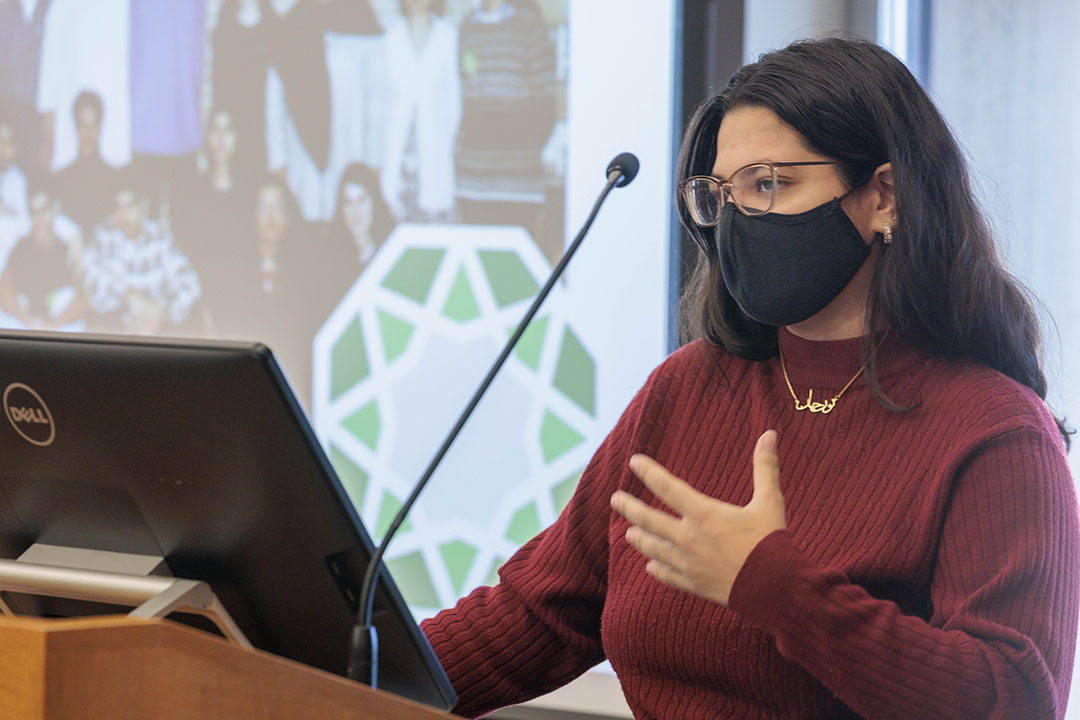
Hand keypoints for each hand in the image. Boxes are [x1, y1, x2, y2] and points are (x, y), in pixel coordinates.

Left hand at [610, 430, 786, 605]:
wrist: (775, 589)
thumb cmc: (772, 542)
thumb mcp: (770, 502)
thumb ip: (766, 467)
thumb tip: (770, 433)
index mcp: (703, 514)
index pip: (667, 487)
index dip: (649, 472)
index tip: (634, 461)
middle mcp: (689, 538)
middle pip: (649, 520)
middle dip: (630, 507)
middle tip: (615, 499)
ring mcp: (688, 563)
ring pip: (653, 548)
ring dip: (640, 539)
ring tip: (629, 533)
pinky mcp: (693, 584)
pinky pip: (667, 575)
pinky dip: (657, 568)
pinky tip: (650, 565)